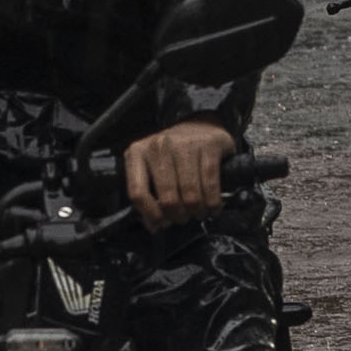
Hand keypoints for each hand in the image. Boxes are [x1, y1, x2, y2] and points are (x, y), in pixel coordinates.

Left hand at [122, 120, 239, 230]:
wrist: (201, 125)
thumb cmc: (174, 154)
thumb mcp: (153, 169)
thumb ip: (149, 196)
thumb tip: (154, 226)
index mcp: (137, 153)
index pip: (137, 193)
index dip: (151, 214)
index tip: (161, 223)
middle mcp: (158, 146)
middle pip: (168, 198)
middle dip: (178, 216)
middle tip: (183, 218)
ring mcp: (184, 144)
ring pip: (190, 195)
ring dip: (197, 212)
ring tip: (198, 213)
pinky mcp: (208, 145)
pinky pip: (210, 184)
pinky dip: (213, 202)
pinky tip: (213, 206)